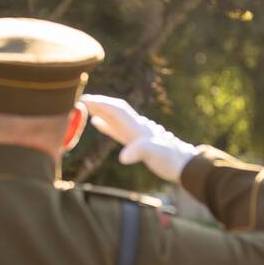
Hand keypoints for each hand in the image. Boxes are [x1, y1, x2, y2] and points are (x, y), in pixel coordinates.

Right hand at [81, 94, 198, 182]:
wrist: (184, 164)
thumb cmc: (171, 159)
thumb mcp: (155, 155)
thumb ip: (140, 152)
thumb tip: (123, 157)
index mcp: (137, 127)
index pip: (116, 110)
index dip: (101, 104)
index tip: (84, 100)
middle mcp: (135, 126)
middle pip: (114, 110)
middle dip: (98, 104)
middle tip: (78, 100)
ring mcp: (134, 133)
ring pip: (113, 118)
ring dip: (99, 111)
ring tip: (83, 107)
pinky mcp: (135, 141)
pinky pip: (116, 130)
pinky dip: (105, 125)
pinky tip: (96, 123)